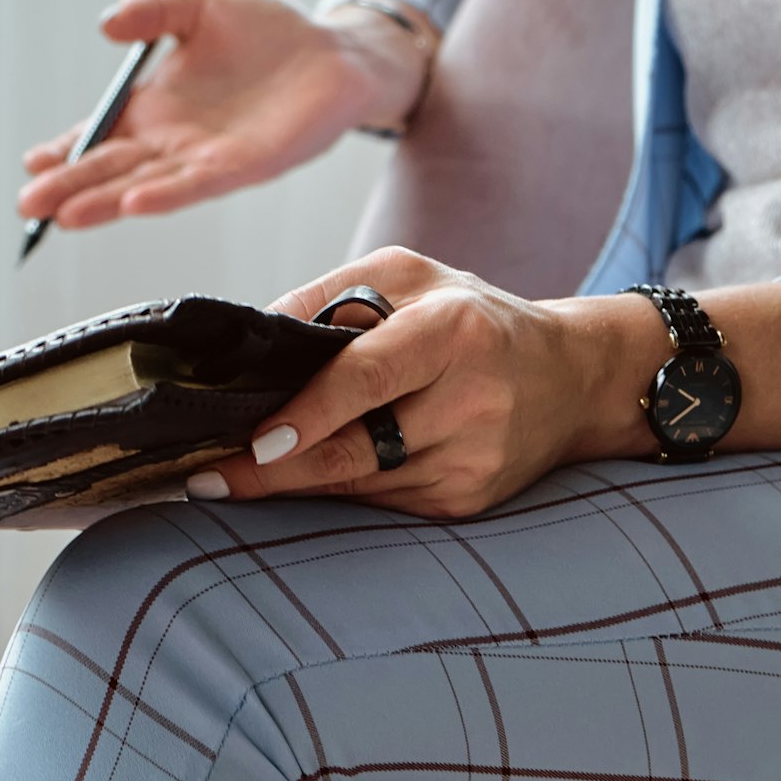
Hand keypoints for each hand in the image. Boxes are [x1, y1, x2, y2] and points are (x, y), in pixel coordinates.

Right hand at [18, 0, 428, 229]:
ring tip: (64, 217)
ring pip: (145, 185)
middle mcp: (177, 140)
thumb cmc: (271, 31)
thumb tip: (107, 22)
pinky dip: (164, 195)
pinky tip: (133, 204)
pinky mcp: (246, 167)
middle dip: (70, 187)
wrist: (337, 52)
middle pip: (113, 168)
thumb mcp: (201, 7)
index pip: (102, 134)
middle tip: (29, 205)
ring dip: (105, 202)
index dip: (67, 148)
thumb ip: (155, 9)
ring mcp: (209, 157)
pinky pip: (197, 185)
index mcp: (159, 106)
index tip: (33, 162)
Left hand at [185, 247, 658, 518]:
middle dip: (274, 471)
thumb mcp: (407, 277)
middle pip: (355, 450)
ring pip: (361, 484)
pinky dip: (342, 490)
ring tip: (239, 474)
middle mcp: (472, 399)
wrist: (573, 378)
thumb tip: (247, 337)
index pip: (368, 377)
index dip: (306, 414)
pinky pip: (383, 503)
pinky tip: (310, 477)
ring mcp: (474, 459)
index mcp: (454, 329)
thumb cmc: (472, 318)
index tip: (248, 443)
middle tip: (207, 477)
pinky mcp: (470, 501)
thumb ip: (328, 296)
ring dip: (298, 482)